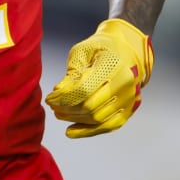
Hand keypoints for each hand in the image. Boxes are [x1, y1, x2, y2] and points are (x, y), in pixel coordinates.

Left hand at [46, 18, 153, 138]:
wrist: (129, 51)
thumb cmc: (102, 49)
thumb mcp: (82, 51)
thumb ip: (71, 72)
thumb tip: (59, 91)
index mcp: (113, 64)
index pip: (84, 89)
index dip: (63, 97)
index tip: (49, 98)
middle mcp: (125, 83)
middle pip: (90, 106)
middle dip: (66, 109)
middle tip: (53, 106)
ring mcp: (129, 98)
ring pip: (97, 118)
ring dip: (74, 119)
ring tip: (60, 113)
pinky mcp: (129, 109)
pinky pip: (107, 126)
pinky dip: (88, 131)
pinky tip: (71, 130)